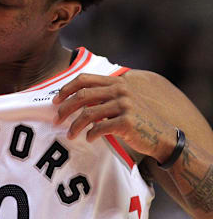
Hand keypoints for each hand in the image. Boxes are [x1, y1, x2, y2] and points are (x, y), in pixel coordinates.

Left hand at [52, 73, 175, 161]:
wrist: (162, 135)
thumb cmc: (137, 119)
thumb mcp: (122, 100)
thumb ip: (103, 95)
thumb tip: (74, 99)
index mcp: (116, 82)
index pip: (84, 79)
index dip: (66, 88)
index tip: (56, 100)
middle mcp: (120, 90)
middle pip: (82, 95)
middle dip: (65, 108)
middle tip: (56, 119)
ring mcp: (124, 105)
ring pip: (88, 114)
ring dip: (74, 126)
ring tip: (69, 135)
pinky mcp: (127, 122)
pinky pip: (100, 128)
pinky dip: (90, 135)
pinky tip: (89, 139)